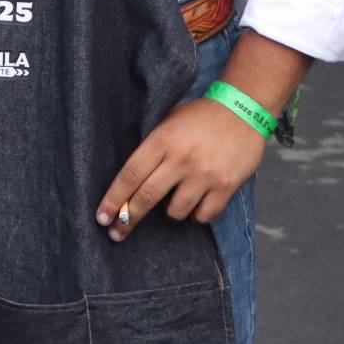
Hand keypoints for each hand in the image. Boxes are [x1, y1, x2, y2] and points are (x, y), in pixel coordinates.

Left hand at [95, 98, 266, 241]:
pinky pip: (204, 216)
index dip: (113, 199)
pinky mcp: (227, 186)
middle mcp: (181, 159)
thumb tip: (130, 183)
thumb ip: (151, 148)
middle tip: (116, 233)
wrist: (243, 110)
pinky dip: (197, 215)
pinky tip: (196, 204)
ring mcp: (205, 174)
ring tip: (173, 202)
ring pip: (176, 212)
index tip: (101, 217)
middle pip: (146, 197)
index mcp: (162, 140)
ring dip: (170, 213)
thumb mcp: (167, 122)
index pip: (130, 175)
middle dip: (127, 219)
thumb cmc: (199, 116)